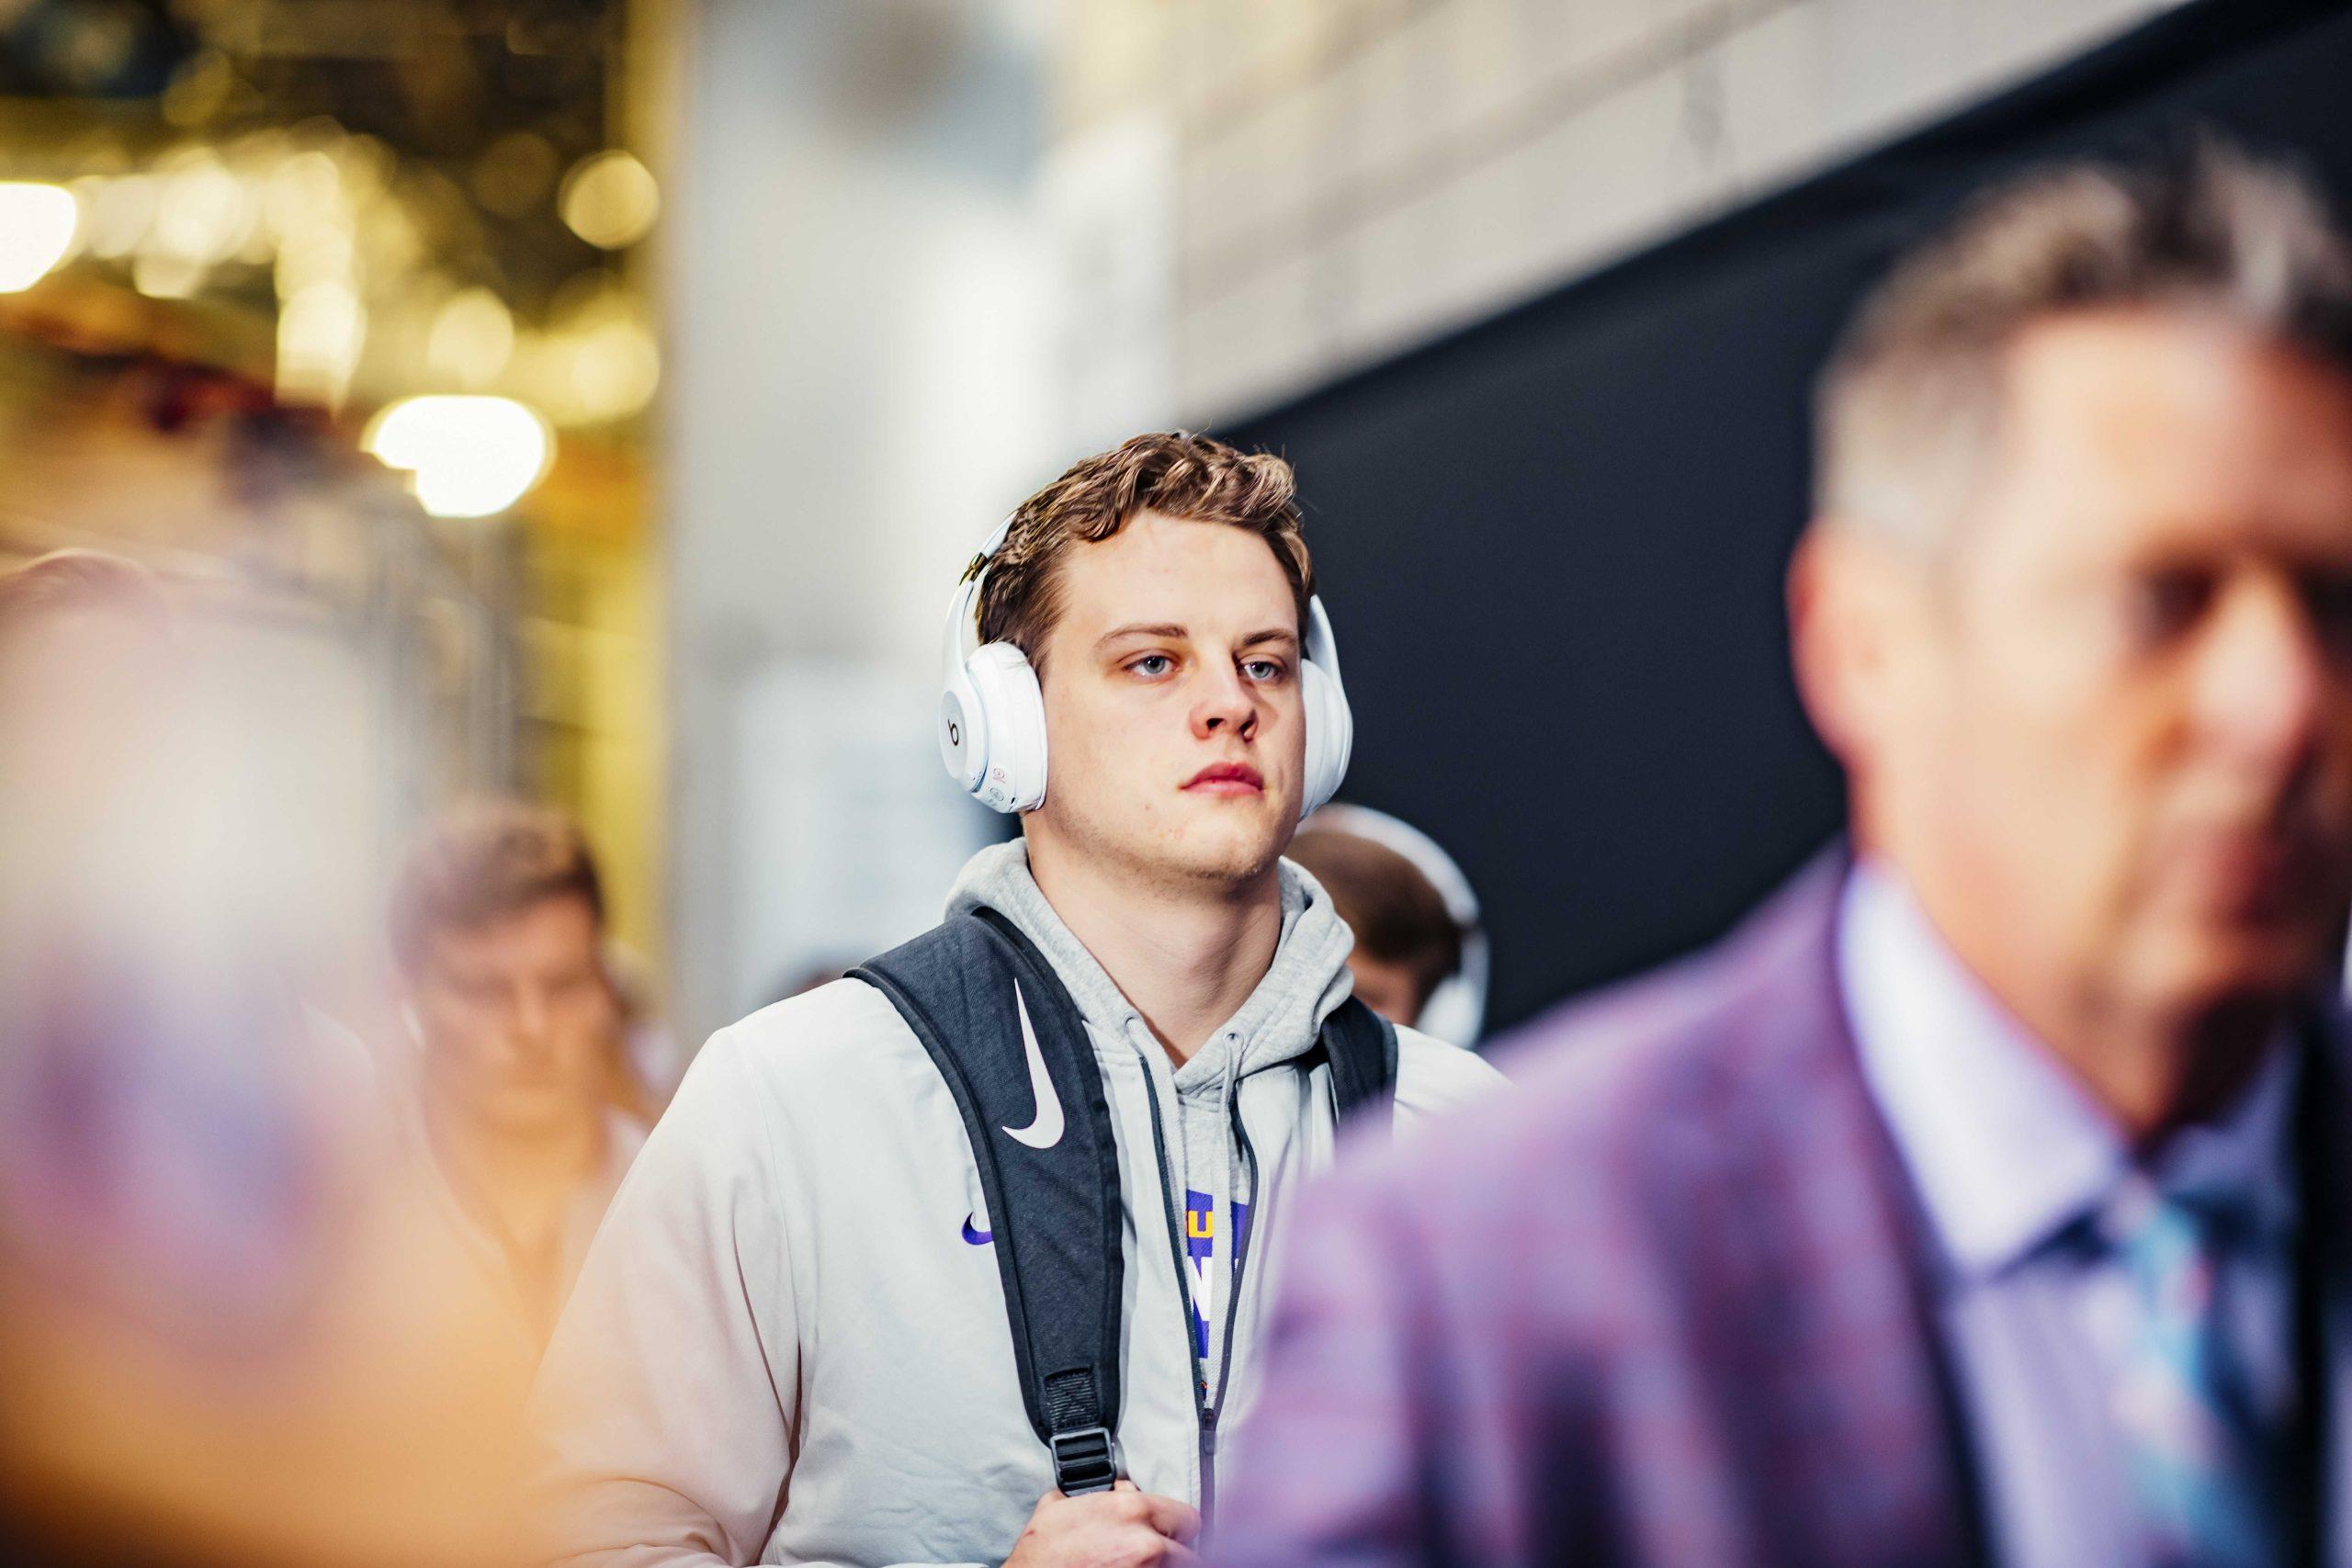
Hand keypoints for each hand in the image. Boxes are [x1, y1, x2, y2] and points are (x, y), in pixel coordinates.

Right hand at [1002, 1480, 1200, 1565]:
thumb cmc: (1041, 1557)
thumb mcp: (1057, 1507)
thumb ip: (1088, 1493)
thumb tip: (1101, 1489)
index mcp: (1132, 1510)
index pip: (1186, 1516)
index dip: (1172, 1523)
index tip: (1165, 1530)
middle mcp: (1147, 1544)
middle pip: (1189, 1548)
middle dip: (1173, 1548)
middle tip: (1154, 1552)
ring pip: (1180, 1567)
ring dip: (1166, 1566)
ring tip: (1142, 1565)